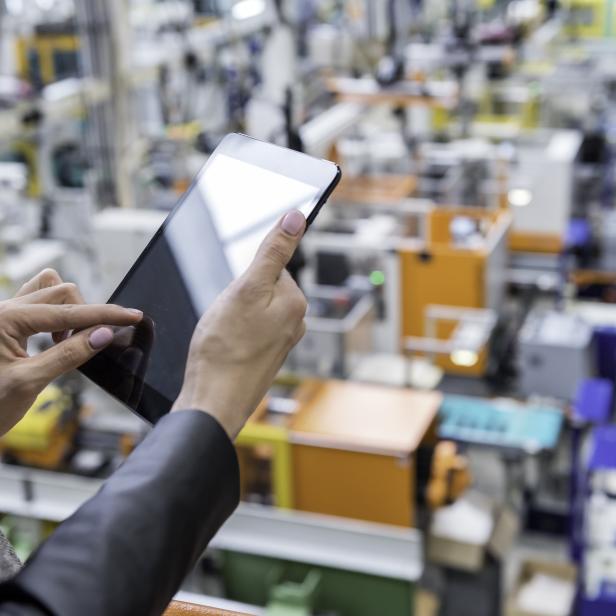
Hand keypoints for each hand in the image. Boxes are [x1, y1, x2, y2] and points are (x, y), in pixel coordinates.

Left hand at [0, 269, 142, 435]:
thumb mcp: (28, 383)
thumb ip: (69, 355)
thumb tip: (104, 334)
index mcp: (4, 319)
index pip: (68, 311)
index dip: (105, 314)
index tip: (133, 316)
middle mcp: (2, 310)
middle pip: (61, 292)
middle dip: (85, 314)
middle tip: (92, 344)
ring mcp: (3, 315)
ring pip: (48, 291)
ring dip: (69, 310)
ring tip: (67, 342)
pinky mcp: (5, 325)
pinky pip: (36, 302)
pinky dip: (56, 314)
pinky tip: (56, 338)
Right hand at [172, 210, 307, 438]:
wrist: (213, 402)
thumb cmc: (224, 349)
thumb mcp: (246, 288)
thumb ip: (273, 252)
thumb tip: (297, 217)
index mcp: (296, 302)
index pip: (270, 266)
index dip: (244, 276)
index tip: (234, 296)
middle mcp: (295, 322)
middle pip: (261, 287)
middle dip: (238, 295)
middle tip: (225, 317)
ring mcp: (281, 342)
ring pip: (251, 310)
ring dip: (233, 315)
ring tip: (223, 335)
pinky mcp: (265, 357)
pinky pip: (247, 331)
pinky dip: (233, 333)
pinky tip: (224, 348)